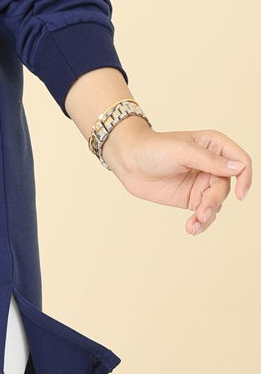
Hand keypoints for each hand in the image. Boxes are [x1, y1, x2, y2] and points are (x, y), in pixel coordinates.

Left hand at [103, 123, 251, 235]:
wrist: (127, 161)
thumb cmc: (153, 148)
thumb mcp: (181, 151)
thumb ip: (210, 160)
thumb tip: (238, 167)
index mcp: (213, 145)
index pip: (241, 161)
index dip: (245, 178)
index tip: (239, 195)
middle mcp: (212, 164)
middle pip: (227, 187)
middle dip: (214, 201)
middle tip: (201, 212)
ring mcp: (202, 182)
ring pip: (217, 203)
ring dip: (207, 215)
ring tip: (193, 223)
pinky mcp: (192, 198)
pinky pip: (205, 213)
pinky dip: (201, 222)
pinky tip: (191, 228)